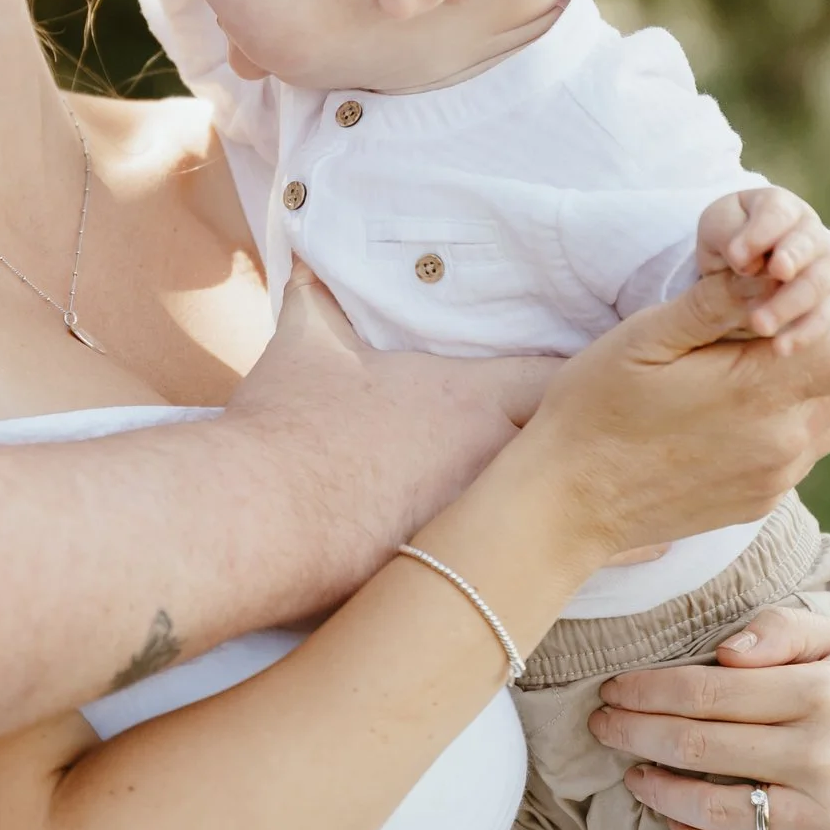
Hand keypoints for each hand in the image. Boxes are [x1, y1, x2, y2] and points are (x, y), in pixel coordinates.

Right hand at [229, 260, 560, 582]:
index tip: (572, 386)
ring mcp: (480, 523)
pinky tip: (492, 572)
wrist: (258, 516)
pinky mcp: (455, 576)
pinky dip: (503, 565)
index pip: (557, 379)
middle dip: (564, 452)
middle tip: (559, 453)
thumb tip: (305, 253)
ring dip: (540, 512)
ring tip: (535, 514)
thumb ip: (317, 294)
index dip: (571, 383)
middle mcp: (492, 457)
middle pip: (566, 453)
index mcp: (470, 398)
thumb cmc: (288, 424)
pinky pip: (503, 570)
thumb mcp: (305, 343)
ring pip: (544, 518)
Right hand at [517, 255, 829, 557]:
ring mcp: (776, 476)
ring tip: (824, 318)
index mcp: (764, 392)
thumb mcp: (648, 336)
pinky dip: (815, 399)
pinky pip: (811, 443)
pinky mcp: (760, 498)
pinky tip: (781, 375)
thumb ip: (720, 301)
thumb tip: (778, 265)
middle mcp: (786, 442)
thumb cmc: (595, 408)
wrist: (566, 504)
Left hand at [589, 608, 829, 829]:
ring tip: (633, 776)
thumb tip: (726, 650)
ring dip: (659, 792)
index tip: (613, 688)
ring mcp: (828, 815)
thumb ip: (786, 629)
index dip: (648, 690)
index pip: (708, 691)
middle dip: (636, 734)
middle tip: (603, 727)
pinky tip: (676, 826)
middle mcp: (824, 754)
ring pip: (714, 807)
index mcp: (822, 693)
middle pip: (699, 746)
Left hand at [693, 187, 829, 352]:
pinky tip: (781, 348)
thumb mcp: (717, 229)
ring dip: (790, 305)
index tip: (736, 255)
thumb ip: (728, 235)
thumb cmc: (729, 238)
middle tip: (774, 274)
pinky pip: (823, 319)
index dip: (760, 233)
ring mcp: (824, 268)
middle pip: (807, 245)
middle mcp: (810, 234)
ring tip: (759, 325)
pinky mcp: (827, 304)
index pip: (777, 213)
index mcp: (780, 207)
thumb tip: (743, 260)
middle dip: (790, 261)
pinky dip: (805, 334)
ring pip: (818, 285)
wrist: (741, 264)